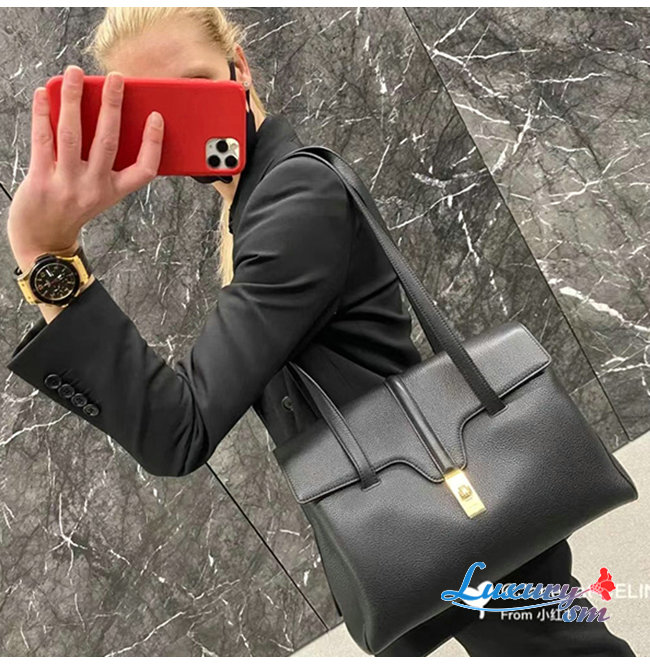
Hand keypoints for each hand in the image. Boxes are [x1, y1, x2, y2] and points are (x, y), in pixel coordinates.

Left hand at [7, 64, 163, 272]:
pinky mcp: (41, 179)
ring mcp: (68, 184)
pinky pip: (43, 140)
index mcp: (114, 191)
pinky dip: (43, 114)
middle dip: (113, 106)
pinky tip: (45, 93)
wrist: (43, 237)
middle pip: (108, 141)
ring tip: (75, 74)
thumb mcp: (99, 194)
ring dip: (74, 100)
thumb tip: (104, 119)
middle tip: (115, 79)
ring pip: (73, 134)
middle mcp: (94, 188)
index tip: (156, 117)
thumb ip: (106, 164)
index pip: (144, 170)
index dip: (152, 143)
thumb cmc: (73, 209)